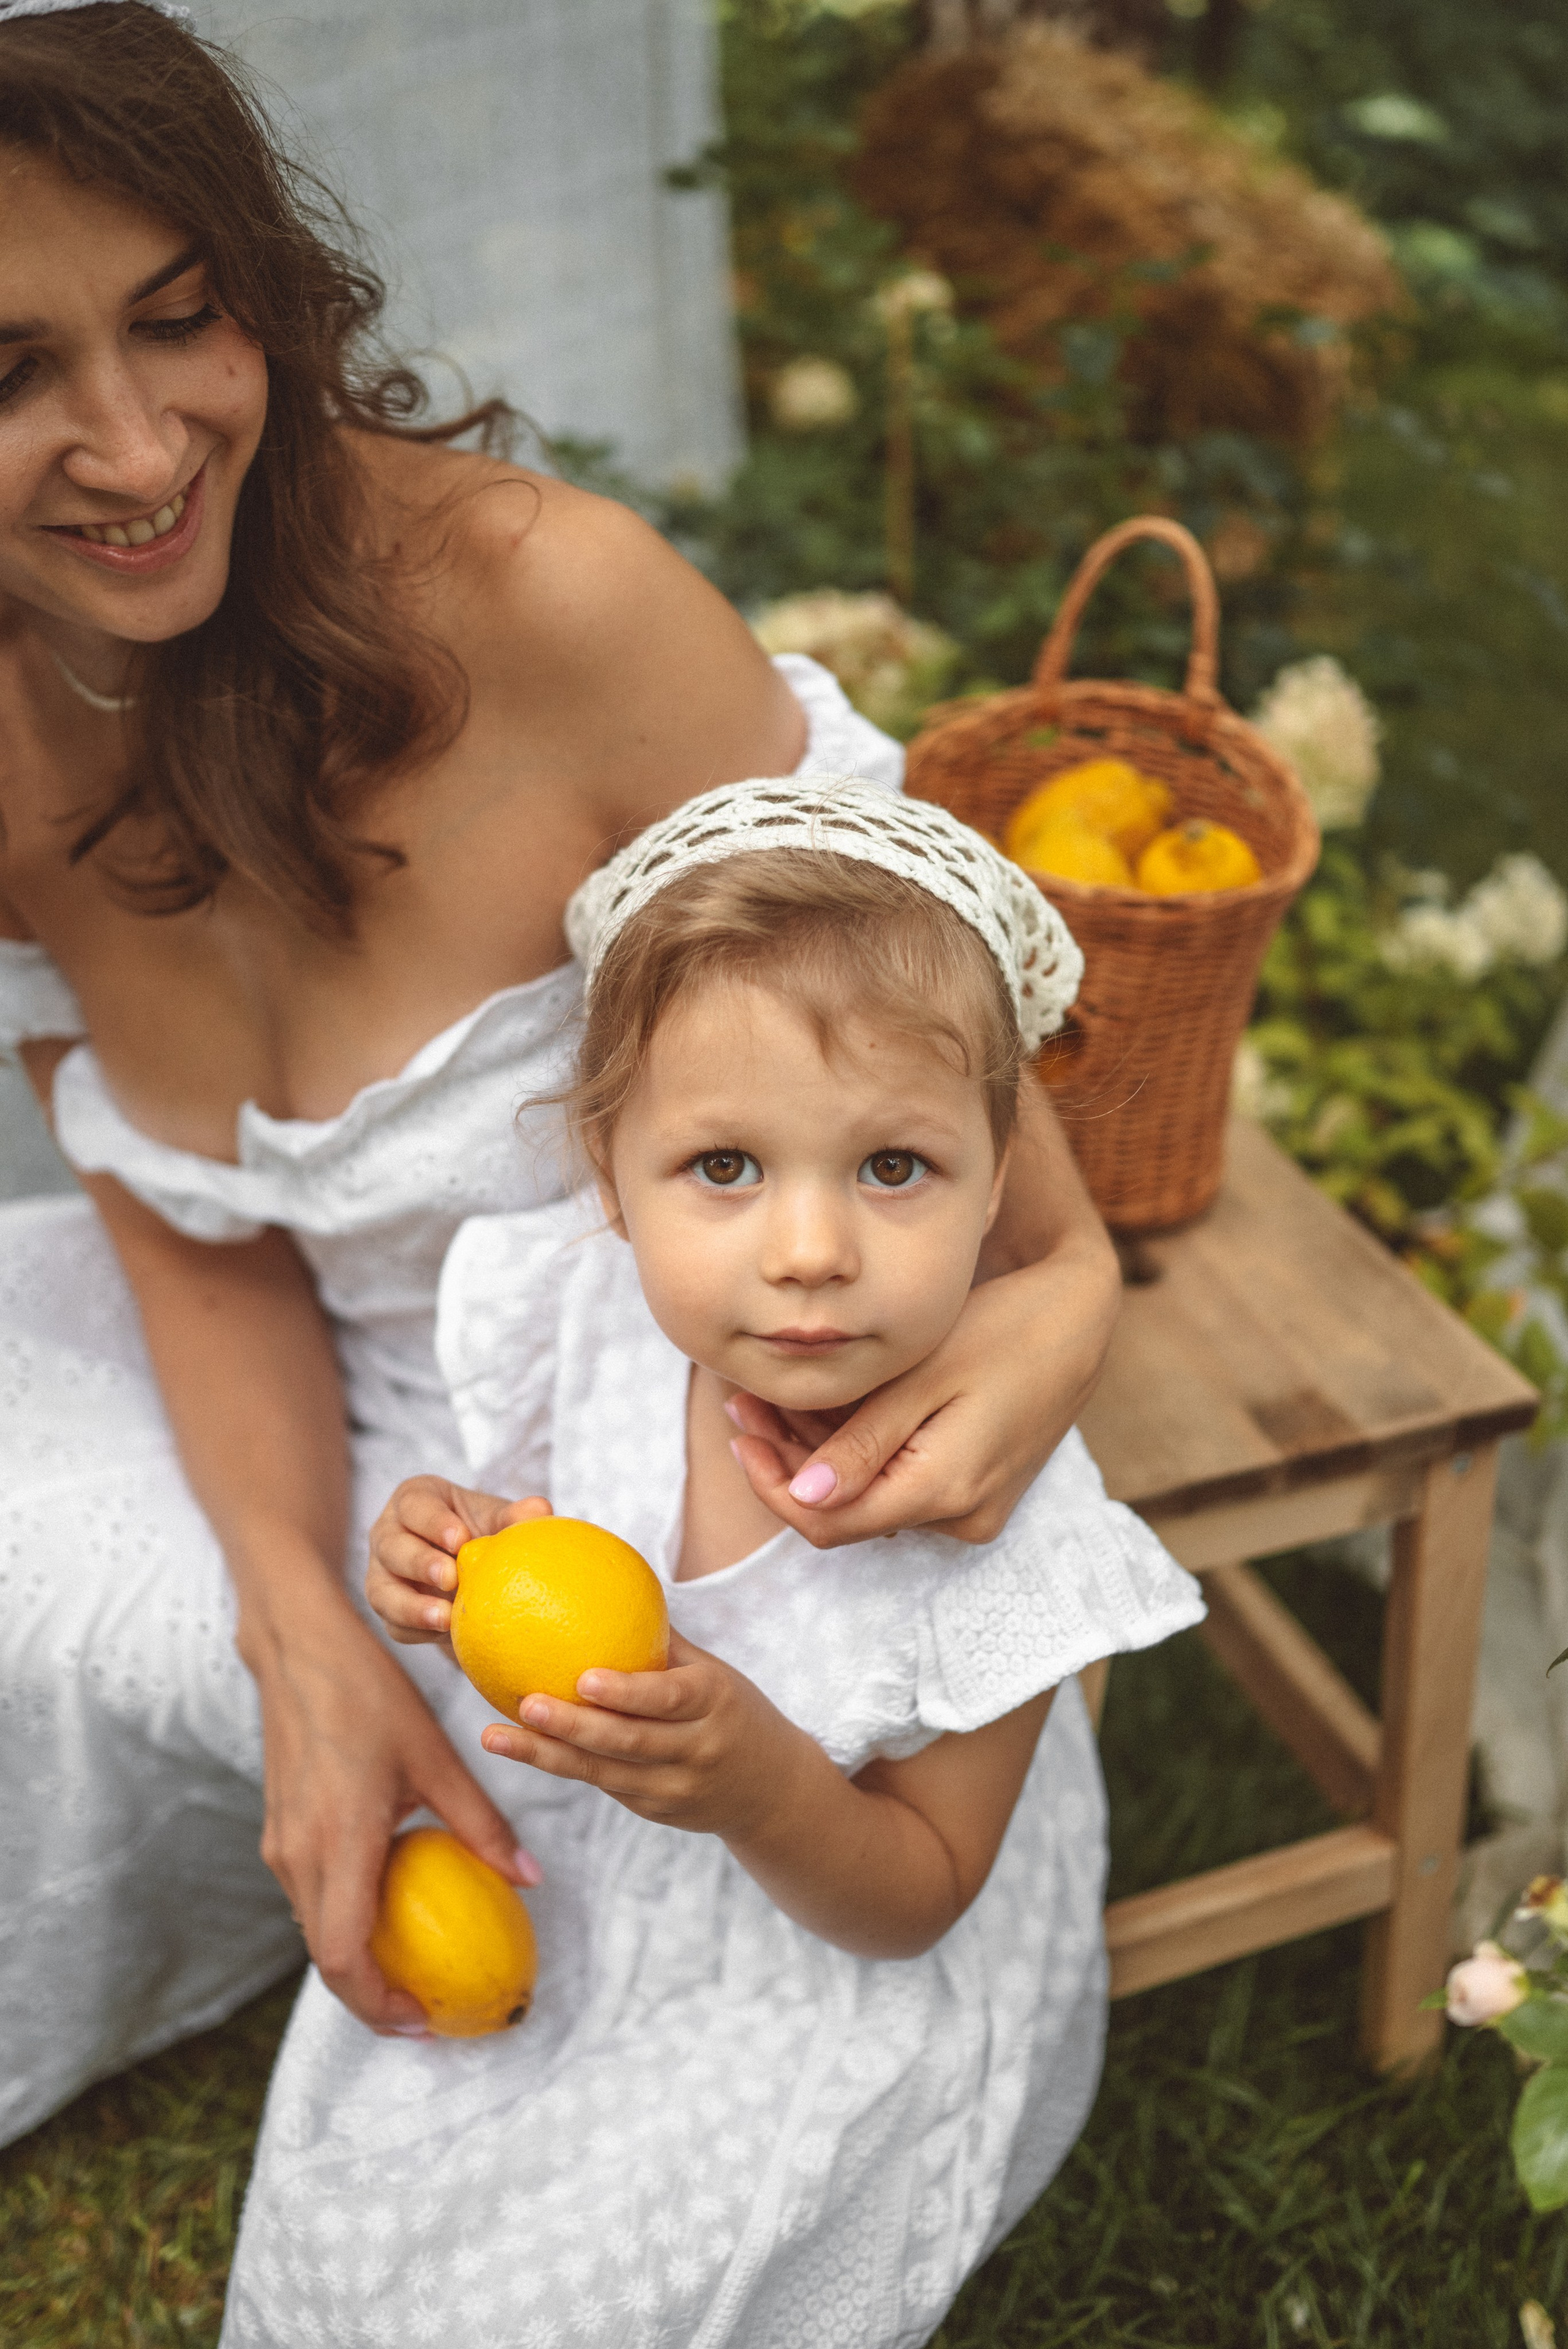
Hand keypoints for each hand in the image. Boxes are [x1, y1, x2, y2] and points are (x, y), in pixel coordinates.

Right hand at [245, 1553, 542, 2036]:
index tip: (425, 2020)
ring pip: (316, 1929)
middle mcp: (299, 1855)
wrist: (298, 1649)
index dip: (380, 2005)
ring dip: (358, 1960)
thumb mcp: (435, 1759)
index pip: (345, 1957)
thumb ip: (482, 1823)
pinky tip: (389, 1906)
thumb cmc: (370, 1695)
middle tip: (426, 2009)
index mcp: (337, 1843)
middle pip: (328, 1959)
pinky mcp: (278, 1830)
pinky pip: (310, 1896)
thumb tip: (531, 1877)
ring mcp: (281, 1845)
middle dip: (372, 1998)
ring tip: (413, 1966)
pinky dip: (345, 1919)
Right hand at [366, 1476, 552, 1649]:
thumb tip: (539, 1509)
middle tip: (451, 1578)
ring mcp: (382, 1572)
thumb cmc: (484, 1532)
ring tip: (445, 1618)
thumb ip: (515, 1516)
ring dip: (411, 1606)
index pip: (414, 1505)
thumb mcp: (499, 1520)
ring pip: (382, 1589)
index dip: (433, 1521)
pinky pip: (394, 1624)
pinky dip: (418, 1630)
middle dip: (419, 1562)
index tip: (461, 1539)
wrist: (474, 1573)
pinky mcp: (388, 1608)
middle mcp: (389, 1533)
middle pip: (390, 1545)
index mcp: (415, 1500)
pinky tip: (445, 1635)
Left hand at [477, 1629, 798, 1838]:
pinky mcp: (656, 1812)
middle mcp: (696, 1750)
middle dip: (571, 1727)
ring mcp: (675, 1789)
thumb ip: (662, 1646)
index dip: (627, 1693)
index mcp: (714, 1703)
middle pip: (627, 1742)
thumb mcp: (712, 1674)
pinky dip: (564, 1767)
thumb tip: (601, 1588)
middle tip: (525, 1703)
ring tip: (496, 1737)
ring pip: (604, 1774)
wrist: (772, 1791)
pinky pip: (606, 1787)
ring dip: (547, 1755)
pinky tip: (524, 1749)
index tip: (582, 1678)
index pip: (668, 1699)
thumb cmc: (732, 1711)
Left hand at [724, 1243, 1113, 1547]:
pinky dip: (862, 1450)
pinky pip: (902, 1482)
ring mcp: (973, 1507)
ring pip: (871, 1496)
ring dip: (821, 1454)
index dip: (774, 1488)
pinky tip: (832, 1407)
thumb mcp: (925, 1375)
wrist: (1080, 1320)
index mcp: (946, 1490)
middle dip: (789, 1462)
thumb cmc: (1005, 1329)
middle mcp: (961, 1516)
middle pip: (847, 1512)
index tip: (739, 1436)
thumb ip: (865, 1441)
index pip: (830, 1524)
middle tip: (744, 1402)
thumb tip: (805, 1495)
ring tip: (774, 1398)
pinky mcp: (978, 1488)